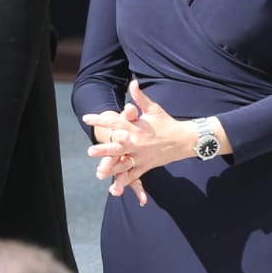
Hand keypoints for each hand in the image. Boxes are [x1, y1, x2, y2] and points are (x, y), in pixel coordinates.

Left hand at [85, 80, 189, 195]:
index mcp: (137, 128)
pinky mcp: (146, 166)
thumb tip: (133, 83)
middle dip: (104, 149)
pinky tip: (114, 189)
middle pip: (118, 146)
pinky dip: (125, 182)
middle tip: (90, 151)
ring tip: (99, 172)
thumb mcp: (154, 109)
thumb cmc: (167, 123)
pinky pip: (134, 176)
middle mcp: (138, 143)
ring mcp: (142, 156)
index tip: (87, 117)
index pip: (116, 122)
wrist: (185, 140)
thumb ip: (140, 98)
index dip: (101, 119)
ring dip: (112, 168)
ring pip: (124, 164)